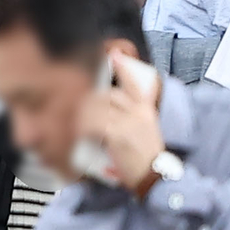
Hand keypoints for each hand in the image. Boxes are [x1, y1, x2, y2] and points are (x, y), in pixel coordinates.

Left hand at [78, 64, 166, 196]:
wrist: (154, 175)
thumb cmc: (143, 156)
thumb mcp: (144, 129)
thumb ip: (130, 115)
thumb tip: (107, 109)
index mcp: (145, 109)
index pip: (135, 83)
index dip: (124, 68)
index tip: (114, 54)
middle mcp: (139, 111)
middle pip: (108, 95)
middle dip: (89, 101)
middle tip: (77, 109)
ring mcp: (129, 120)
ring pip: (98, 107)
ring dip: (82, 115)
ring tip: (76, 124)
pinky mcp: (118, 133)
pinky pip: (94, 122)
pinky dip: (83, 127)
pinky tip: (79, 134)